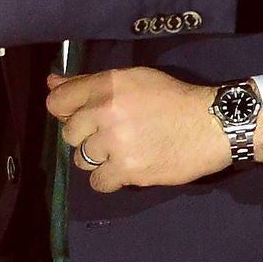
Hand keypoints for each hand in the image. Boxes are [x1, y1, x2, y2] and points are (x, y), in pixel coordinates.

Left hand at [43, 65, 257, 191]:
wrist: (211, 124)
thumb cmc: (173, 99)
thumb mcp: (133, 80)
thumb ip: (89, 83)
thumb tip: (51, 83)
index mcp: (108, 85)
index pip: (58, 100)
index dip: (65, 110)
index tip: (80, 116)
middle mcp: (107, 111)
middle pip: (69, 134)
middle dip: (86, 136)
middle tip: (111, 134)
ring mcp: (116, 143)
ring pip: (82, 159)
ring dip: (99, 158)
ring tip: (123, 150)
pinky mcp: (128, 170)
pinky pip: (98, 182)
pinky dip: (109, 178)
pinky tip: (127, 167)